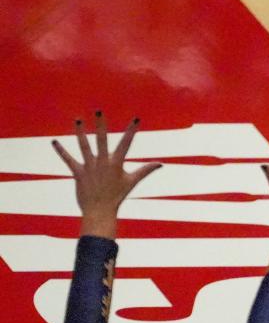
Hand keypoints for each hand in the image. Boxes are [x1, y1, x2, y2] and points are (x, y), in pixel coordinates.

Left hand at [52, 113, 161, 238]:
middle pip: (102, 140)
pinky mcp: (78, 173)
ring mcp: (89, 167)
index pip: (126, 144)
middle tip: (99, 111)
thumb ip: (146, 170)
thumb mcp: (132, 181)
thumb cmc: (117, 196)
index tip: (136, 119)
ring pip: (84, 146)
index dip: (132, 131)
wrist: (100, 211)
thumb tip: (160, 164)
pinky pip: (68, 160)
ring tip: (78, 120)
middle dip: (101, 125)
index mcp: (116, 163)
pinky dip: (61, 151)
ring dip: (80, 132)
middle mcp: (102, 163)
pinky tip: (54, 142)